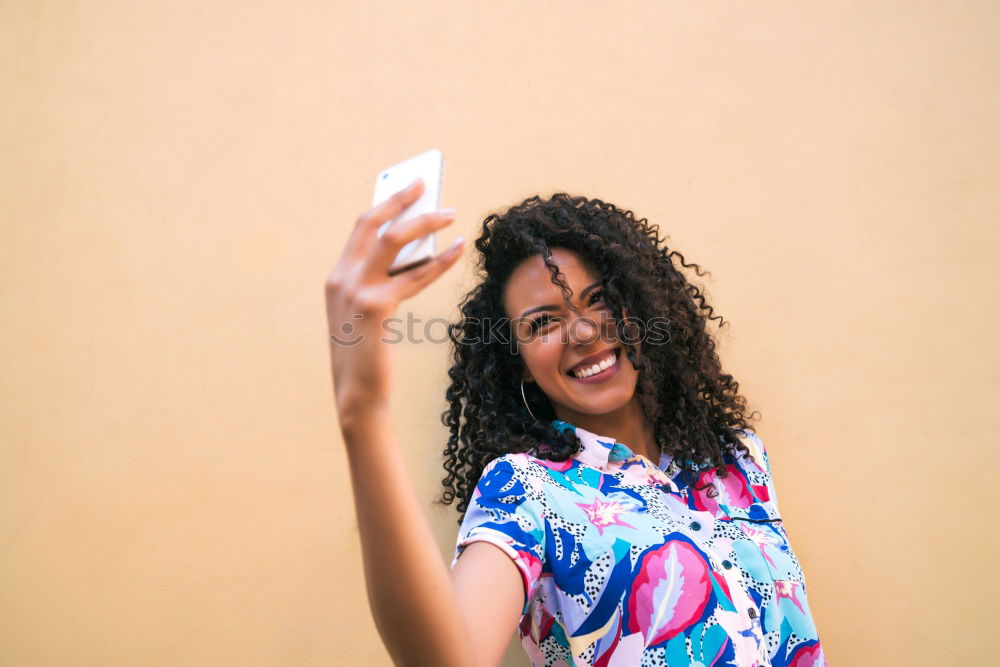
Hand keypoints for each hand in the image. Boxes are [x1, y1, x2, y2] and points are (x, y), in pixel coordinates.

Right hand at [324, 178, 464, 415]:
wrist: (358, 393)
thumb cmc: (369, 354)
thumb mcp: (370, 311)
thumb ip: (385, 280)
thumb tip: (422, 248)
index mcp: (337, 278)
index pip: (360, 229)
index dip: (384, 204)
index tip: (406, 187)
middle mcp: (340, 279)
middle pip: (372, 223)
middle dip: (400, 198)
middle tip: (425, 181)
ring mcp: (355, 292)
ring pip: (393, 240)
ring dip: (425, 221)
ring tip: (450, 212)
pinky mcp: (375, 308)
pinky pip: (416, 274)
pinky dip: (441, 259)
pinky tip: (459, 249)